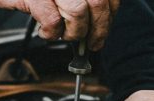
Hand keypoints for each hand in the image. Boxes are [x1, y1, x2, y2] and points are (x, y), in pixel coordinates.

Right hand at [0, 0, 119, 50]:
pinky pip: (52, 20)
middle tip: (90, 43)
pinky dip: (51, 33)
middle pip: (98, 3)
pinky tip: (45, 31)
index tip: (103, 29)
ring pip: (79, 12)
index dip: (109, 15)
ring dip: (72, 31)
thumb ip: (79, 1)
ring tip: (61, 33)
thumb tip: (98, 23)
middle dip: (98, 29)